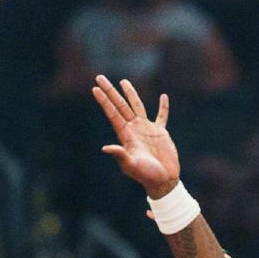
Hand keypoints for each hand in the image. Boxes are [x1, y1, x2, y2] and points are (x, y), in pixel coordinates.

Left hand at [92, 75, 180, 197]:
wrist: (163, 180)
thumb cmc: (146, 175)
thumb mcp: (131, 166)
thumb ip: (120, 155)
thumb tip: (105, 148)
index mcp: (126, 135)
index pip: (112, 113)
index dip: (104, 101)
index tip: (95, 88)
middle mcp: (134, 129)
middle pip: (120, 105)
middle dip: (110, 91)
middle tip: (100, 77)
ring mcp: (147, 129)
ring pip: (137, 106)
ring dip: (130, 93)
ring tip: (123, 81)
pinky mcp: (160, 133)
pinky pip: (162, 116)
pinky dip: (163, 107)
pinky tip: (163, 97)